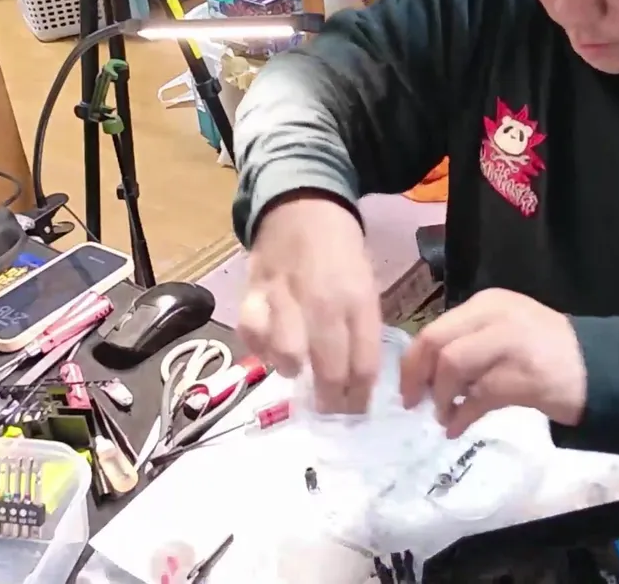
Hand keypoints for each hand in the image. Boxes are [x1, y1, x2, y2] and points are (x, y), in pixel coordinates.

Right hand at [237, 193, 382, 413]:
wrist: (303, 206)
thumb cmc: (341, 251)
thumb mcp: (366, 286)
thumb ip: (362, 329)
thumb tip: (359, 378)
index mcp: (358, 300)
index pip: (364, 364)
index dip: (360, 397)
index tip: (356, 412)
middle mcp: (323, 302)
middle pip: (330, 369)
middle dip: (331, 401)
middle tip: (330, 411)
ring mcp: (285, 297)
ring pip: (288, 356)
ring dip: (293, 372)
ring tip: (298, 373)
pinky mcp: (253, 292)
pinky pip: (251, 334)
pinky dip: (259, 348)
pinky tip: (269, 348)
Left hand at [399, 288, 586, 437]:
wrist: (599, 366)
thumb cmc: (546, 353)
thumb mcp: (503, 333)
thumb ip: (467, 343)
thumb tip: (423, 374)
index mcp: (487, 303)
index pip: (434, 328)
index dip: (412, 362)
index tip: (406, 387)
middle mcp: (496, 315)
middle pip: (437, 343)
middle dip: (418, 377)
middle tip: (414, 403)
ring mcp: (510, 342)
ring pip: (453, 365)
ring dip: (441, 397)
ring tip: (444, 415)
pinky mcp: (524, 375)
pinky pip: (478, 396)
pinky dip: (462, 416)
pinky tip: (458, 428)